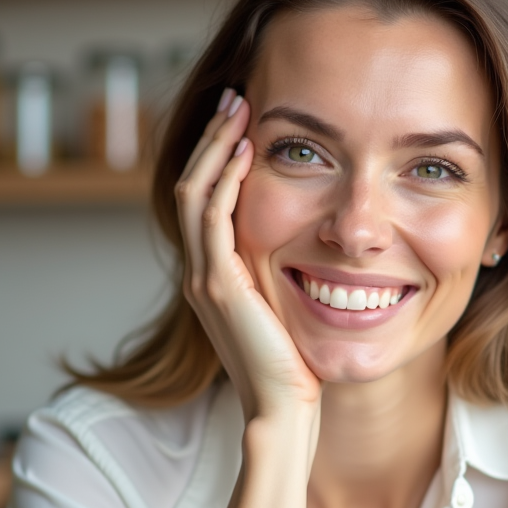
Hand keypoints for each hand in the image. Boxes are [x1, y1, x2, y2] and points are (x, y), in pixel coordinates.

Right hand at [175, 88, 321, 419]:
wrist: (284, 411)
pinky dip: (226, 179)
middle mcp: (200, 271)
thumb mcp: (286, 309)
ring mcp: (205, 276)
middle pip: (192, 185)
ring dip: (217, 146)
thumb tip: (315, 246)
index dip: (220, 157)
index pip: (205, 200)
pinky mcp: (219, 284)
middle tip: (235, 97)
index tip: (244, 121)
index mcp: (214, 275)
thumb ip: (283, 277)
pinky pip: (214, 216)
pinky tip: (248, 151)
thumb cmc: (295, 368)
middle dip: (214, 138)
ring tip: (238, 108)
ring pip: (196, 192)